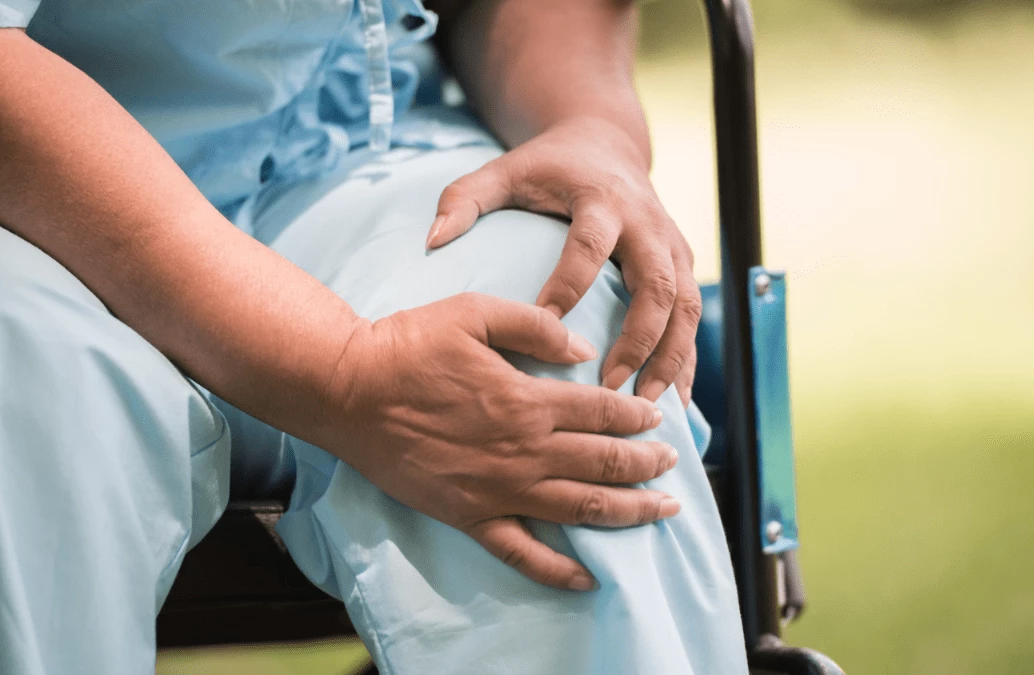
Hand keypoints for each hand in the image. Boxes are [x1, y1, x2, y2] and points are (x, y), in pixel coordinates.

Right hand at [318, 293, 680, 590]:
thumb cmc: (409, 346)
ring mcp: (498, 490)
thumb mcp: (475, 312)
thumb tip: (582, 349)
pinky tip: (589, 578)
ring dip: (629, 512)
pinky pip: (523, 553)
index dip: (637, 415)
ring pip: (580, 508)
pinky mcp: (470, 516)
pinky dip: (559, 569)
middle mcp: (523, 451)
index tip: (657, 418)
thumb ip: (535, 326)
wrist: (349, 391)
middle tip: (672, 465)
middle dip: (647, 465)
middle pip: (605, 463)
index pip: (603, 411)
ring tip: (662, 512)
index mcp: (528, 400)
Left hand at [426, 117, 700, 405]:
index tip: (547, 328)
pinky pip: (693, 317)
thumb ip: (465, 199)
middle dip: (639, 339)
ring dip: (671, 358)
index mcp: (600, 200)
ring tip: (645, 406)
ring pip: (685, 307)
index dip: (571, 285)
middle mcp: (646, 223)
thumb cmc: (547, 168)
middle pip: (657, 285)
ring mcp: (672, 244)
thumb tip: (433, 240)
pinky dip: (687, 359)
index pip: (590, 245)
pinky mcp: (684, 263)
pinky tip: (676, 400)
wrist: (606, 145)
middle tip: (612, 388)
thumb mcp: (505, 171)